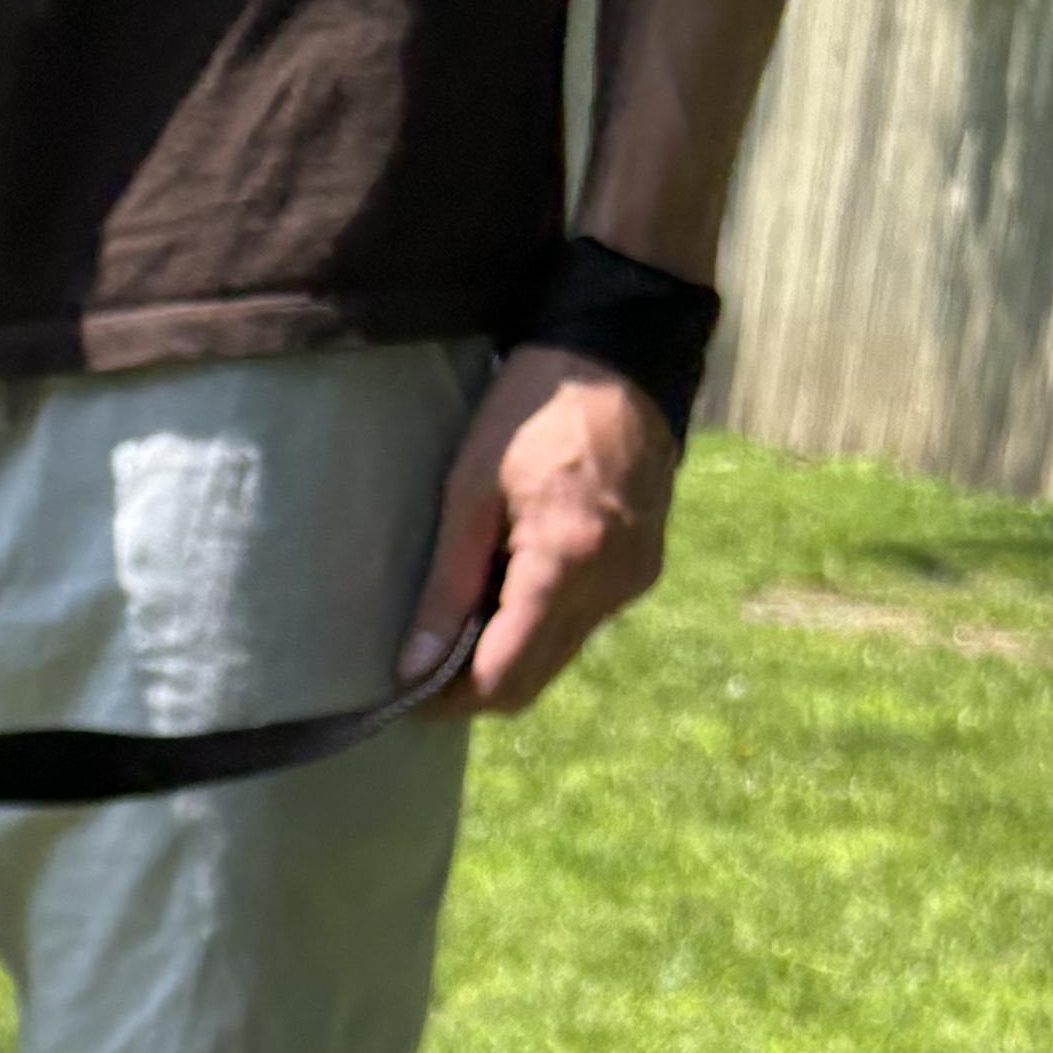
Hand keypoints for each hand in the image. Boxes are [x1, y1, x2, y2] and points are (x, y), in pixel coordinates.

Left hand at [403, 343, 680, 712]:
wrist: (621, 350)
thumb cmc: (534, 406)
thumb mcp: (470, 489)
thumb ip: (446, 586)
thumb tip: (414, 668)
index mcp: (567, 563)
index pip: (505, 677)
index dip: (451, 701)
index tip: (408, 695)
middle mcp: (612, 585)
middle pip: (534, 679)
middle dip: (476, 686)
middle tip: (426, 668)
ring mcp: (635, 578)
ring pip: (559, 655)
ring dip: (508, 655)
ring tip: (462, 623)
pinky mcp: (644, 565)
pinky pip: (583, 622)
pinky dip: (540, 624)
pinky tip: (508, 589)